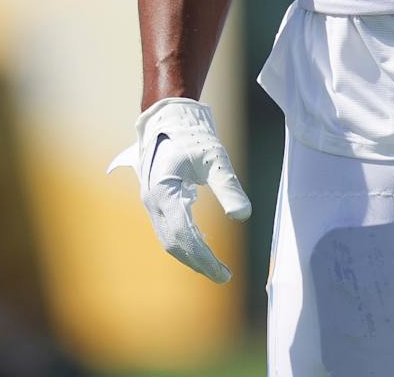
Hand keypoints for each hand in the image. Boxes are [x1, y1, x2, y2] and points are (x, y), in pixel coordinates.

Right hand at [108, 97, 250, 282]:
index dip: (203, 257)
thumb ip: (228, 187)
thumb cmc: (193, 135)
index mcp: (163, 192)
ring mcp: (150, 201)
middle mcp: (152, 201)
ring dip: (190, 254)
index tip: (224, 273)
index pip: (183, 235)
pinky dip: (185, 241)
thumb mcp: (215, 158)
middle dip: (198, 262)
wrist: (170, 118)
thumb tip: (243, 215)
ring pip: (168, 238)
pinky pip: (168, 228)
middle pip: (173, 243)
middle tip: (223, 275)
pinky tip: (203, 245)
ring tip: (215, 266)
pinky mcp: (156, 199)